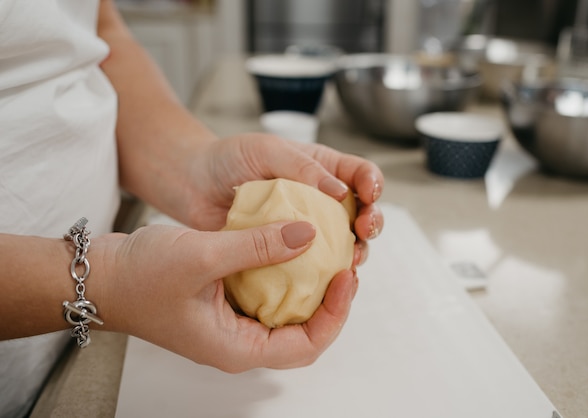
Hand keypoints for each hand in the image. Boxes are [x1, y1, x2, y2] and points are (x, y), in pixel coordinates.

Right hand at [96, 220, 357, 371]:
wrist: (102, 275)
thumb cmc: (139, 276)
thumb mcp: (202, 256)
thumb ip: (257, 246)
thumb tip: (309, 234)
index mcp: (236, 347)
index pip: (306, 345)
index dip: (335, 314)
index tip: (345, 276)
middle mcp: (239, 341)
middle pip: (304, 333)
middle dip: (330, 303)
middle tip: (345, 266)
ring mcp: (233, 323)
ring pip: (288, 313)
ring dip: (312, 288)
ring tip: (329, 255)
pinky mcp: (227, 303)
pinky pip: (268, 295)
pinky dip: (287, 275)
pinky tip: (295, 248)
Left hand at [184, 133, 384, 264]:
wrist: (193, 185)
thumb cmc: (229, 158)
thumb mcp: (267, 150)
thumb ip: (303, 168)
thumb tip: (341, 193)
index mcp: (322, 169)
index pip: (361, 175)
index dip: (372, 184)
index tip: (368, 195)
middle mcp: (320, 200)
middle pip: (361, 213)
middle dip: (371, 221)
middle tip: (363, 229)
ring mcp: (305, 228)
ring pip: (344, 243)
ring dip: (354, 250)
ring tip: (350, 258)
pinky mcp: (287, 253)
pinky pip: (314, 265)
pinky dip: (324, 271)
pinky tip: (325, 277)